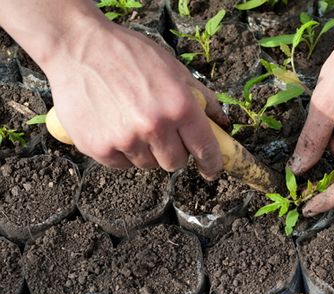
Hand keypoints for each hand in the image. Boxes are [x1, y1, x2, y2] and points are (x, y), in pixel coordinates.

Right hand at [42, 17, 227, 177]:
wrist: (77, 47)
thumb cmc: (129, 54)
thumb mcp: (174, 69)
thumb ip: (201, 98)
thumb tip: (221, 122)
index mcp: (179, 107)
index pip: (205, 149)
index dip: (211, 164)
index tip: (211, 171)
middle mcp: (154, 126)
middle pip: (175, 163)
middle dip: (174, 152)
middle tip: (163, 133)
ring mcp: (125, 139)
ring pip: (148, 165)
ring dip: (146, 151)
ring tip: (132, 123)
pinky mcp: (99, 147)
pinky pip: (122, 164)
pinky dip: (122, 152)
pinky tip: (114, 127)